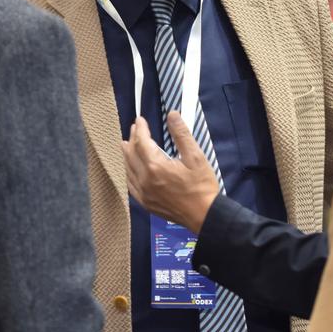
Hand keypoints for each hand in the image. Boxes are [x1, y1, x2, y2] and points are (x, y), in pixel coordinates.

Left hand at [121, 111, 218, 233]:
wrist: (204, 216)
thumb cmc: (202, 186)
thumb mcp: (196, 157)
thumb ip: (181, 134)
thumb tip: (172, 115)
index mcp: (156, 167)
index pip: (142, 142)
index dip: (140, 129)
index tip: (140, 119)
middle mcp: (145, 180)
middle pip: (131, 154)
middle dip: (132, 139)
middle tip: (134, 129)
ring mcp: (144, 194)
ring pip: (128, 169)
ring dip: (127, 155)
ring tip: (128, 145)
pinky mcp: (146, 203)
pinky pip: (131, 185)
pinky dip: (129, 172)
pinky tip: (131, 169)